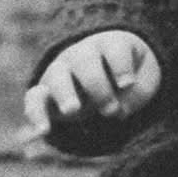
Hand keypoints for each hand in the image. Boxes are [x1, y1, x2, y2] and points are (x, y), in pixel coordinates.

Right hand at [21, 30, 161, 155]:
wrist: (106, 76)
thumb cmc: (128, 76)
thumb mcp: (144, 81)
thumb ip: (137, 93)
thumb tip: (120, 110)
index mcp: (110, 45)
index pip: (114, 49)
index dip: (121, 66)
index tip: (127, 84)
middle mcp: (82, 54)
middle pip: (85, 60)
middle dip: (98, 86)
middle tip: (110, 109)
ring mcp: (61, 71)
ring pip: (57, 75)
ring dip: (65, 93)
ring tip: (72, 110)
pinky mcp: (45, 93)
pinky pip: (33, 98)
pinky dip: (35, 114)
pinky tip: (42, 131)